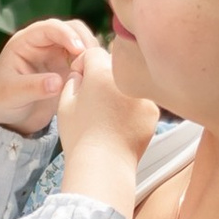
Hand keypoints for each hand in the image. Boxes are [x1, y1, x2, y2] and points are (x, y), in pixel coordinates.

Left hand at [0, 16, 96, 136]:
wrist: (7, 118)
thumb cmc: (0, 101)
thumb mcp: (12, 95)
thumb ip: (33, 87)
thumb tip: (58, 82)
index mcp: (26, 41)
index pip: (51, 27)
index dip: (67, 35)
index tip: (79, 51)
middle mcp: (44, 43)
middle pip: (73, 29)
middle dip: (85, 41)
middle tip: (93, 61)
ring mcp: (58, 55)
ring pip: (83, 43)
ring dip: (92, 53)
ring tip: (95, 71)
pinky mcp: (68, 68)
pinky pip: (86, 60)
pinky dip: (94, 65)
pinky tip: (96, 78)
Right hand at [55, 33, 160, 213]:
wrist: (103, 165)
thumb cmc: (80, 136)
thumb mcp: (65, 105)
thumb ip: (73, 81)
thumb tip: (82, 74)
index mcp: (102, 72)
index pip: (92, 52)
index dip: (83, 64)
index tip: (79, 78)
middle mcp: (126, 79)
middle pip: (114, 65)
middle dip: (103, 75)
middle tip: (93, 96)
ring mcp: (143, 96)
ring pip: (129, 84)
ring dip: (119, 91)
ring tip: (107, 114)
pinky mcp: (153, 113)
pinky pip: (140, 102)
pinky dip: (132, 108)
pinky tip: (120, 125)